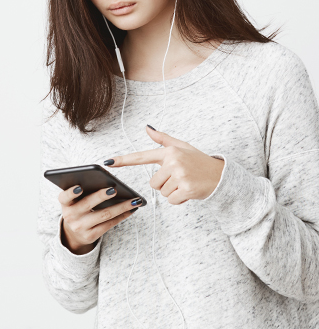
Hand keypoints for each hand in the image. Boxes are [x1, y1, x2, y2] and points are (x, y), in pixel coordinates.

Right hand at [58, 186, 141, 254]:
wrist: (74, 233)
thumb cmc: (79, 208)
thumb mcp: (74, 200)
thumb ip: (84, 190)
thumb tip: (107, 181)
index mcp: (65, 203)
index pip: (64, 196)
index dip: (71, 192)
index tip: (79, 186)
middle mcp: (70, 216)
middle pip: (88, 204)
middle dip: (101, 196)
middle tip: (114, 189)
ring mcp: (80, 227)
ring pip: (104, 214)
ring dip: (121, 206)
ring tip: (134, 200)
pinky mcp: (91, 235)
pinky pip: (109, 224)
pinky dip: (122, 215)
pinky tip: (132, 209)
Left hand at [103, 125, 224, 204]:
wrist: (220, 175)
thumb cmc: (199, 161)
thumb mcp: (182, 147)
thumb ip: (163, 140)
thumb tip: (148, 128)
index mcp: (169, 152)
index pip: (142, 156)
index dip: (123, 160)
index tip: (108, 162)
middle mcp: (173, 161)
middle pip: (153, 183)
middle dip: (164, 184)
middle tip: (180, 178)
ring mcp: (180, 175)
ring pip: (162, 192)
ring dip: (173, 192)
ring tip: (185, 183)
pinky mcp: (186, 188)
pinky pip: (171, 200)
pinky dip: (179, 199)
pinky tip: (189, 191)